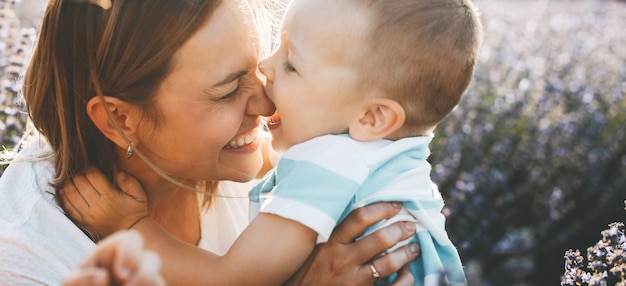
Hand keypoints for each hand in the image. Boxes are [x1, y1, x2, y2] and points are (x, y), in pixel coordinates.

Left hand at [61, 166, 148, 238]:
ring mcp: (88, 215)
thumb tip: (119, 172)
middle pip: (79, 183)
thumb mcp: (139, 194)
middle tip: (79, 170)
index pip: (93, 176)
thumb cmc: (135, 210)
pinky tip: (64, 190)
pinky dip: (64, 198)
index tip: (90, 164)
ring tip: (71, 178)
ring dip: (69, 183)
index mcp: (110, 196)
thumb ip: (130, 182)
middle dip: (78, 174)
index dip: (89, 167)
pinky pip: (69, 208)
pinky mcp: (83, 222)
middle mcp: (97, 205)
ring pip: (71, 194)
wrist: (131, 231)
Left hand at [63, 230, 164, 285]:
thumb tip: (102, 277)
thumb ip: (78, 281)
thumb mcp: (73, 285)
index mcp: (114, 254)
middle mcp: (134, 266)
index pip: (132, 240)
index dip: (131, 254)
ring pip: (158, 280)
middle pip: (153, 259)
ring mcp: (145, 282)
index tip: (121, 275)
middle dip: (144, 276)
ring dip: (146, 285)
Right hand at [286, 202, 419, 284]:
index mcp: (331, 244)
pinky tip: (407, 274)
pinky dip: (404, 280)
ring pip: (389, 263)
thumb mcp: (316, 250)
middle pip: (380, 239)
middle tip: (411, 226)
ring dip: (407, 253)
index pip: (359, 218)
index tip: (396, 206)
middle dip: (401, 230)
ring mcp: (353, 281)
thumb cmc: (307, 274)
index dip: (382, 209)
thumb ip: (335, 235)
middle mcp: (343, 260)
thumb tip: (361, 217)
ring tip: (414, 248)